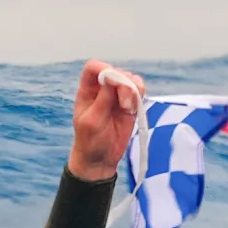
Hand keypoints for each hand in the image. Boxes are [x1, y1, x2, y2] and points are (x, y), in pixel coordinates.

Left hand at [69, 60, 143, 182]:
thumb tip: (112, 78)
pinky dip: (140, 96)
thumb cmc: (89, 141)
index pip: (93, 68)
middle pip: (116, 72)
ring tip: (129, 107)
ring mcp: (117, 97)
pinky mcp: (130, 105)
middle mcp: (102, 89)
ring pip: (130, 80)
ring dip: (134, 89)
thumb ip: (103, 100)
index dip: (104, 68)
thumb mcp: (92, 121)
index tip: (113, 80)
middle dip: (123, 83)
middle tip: (124, 103)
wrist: (100, 159)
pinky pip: (139, 92)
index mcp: (87, 90)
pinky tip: (134, 109)